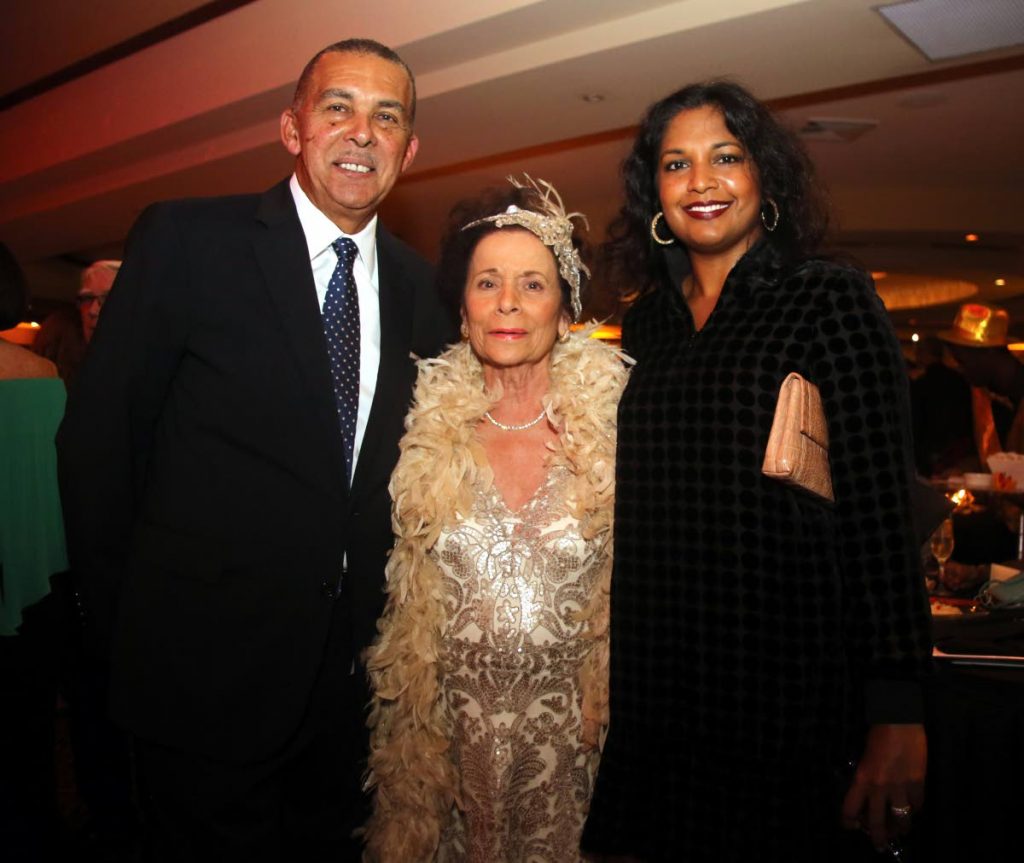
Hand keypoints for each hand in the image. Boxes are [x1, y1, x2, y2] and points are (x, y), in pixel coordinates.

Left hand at [841, 723, 925, 848]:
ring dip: (900, 828)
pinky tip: (913, 809)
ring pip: (901, 819)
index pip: (850, 807)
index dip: (849, 821)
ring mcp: (900, 787)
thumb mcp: (864, 758)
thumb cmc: (878, 735)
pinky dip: (915, 809)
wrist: (899, 721)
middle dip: (877, 837)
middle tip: (879, 845)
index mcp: (861, 778)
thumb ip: (866, 778)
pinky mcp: (918, 783)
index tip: (851, 826)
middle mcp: (879, 787)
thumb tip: (871, 794)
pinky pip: (918, 805)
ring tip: (900, 831)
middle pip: (876, 821)